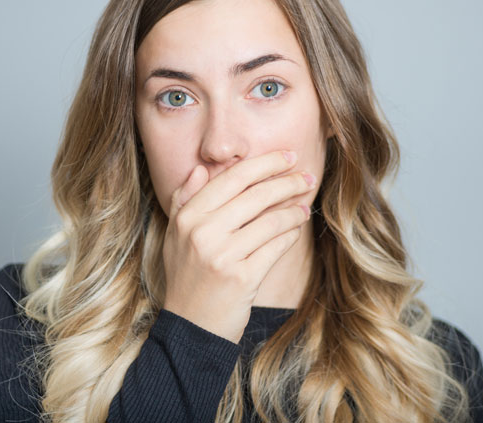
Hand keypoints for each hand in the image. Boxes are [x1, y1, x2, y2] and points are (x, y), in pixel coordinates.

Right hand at [162, 150, 315, 343]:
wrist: (191, 326)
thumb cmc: (187, 276)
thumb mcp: (175, 235)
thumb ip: (185, 199)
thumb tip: (202, 169)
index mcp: (188, 216)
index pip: (231, 178)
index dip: (263, 164)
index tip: (286, 156)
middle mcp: (202, 232)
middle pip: (255, 195)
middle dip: (287, 182)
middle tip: (307, 177)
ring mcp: (222, 256)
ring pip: (270, 221)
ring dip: (294, 210)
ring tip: (305, 205)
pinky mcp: (242, 278)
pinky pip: (275, 247)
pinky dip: (290, 235)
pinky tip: (297, 228)